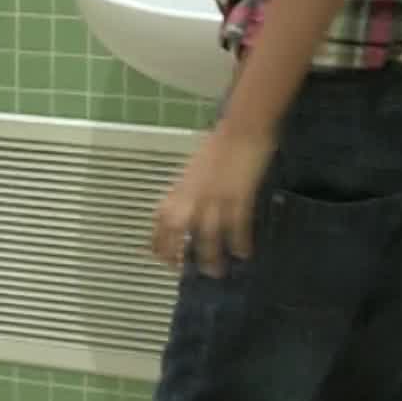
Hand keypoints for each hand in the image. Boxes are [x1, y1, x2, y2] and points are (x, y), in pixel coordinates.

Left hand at [150, 124, 277, 277]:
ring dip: (211, 258)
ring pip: (208, 237)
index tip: (161, 257)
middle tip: (185, 271)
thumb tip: (184, 209)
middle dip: (178, 255)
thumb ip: (187, 191)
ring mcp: (216, 199)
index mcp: (180, 187)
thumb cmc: (218, 145)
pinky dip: (240, 243)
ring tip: (216, 271)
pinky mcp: (239, 198)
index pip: (161, 220)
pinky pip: (237, 228)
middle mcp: (193, 196)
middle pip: (178, 233)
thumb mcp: (194, 170)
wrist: (241, 129)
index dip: (158, 241)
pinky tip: (243, 253)